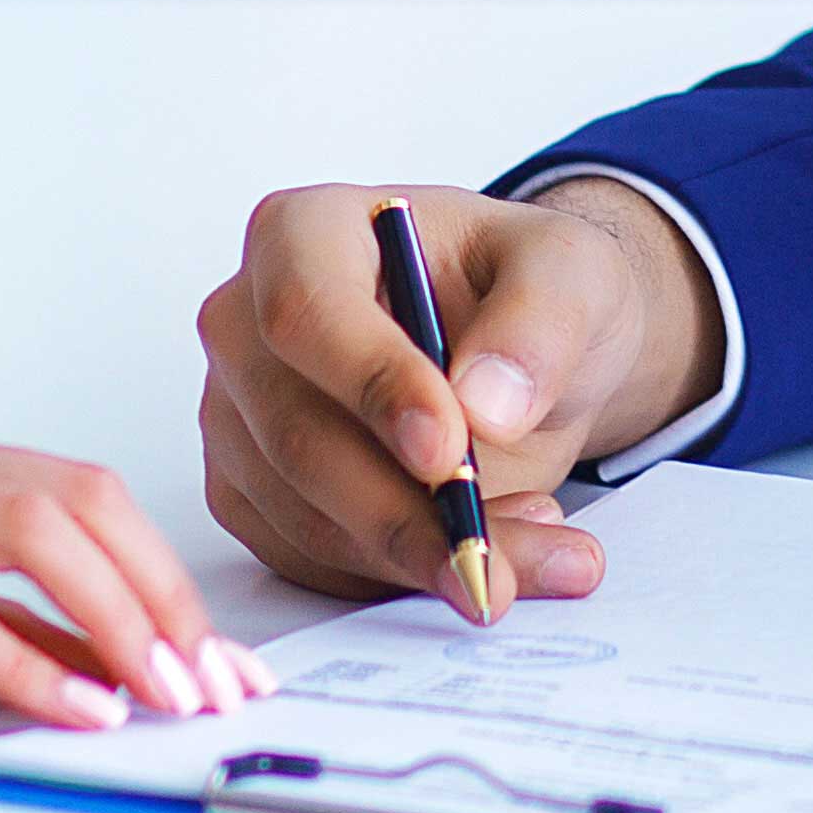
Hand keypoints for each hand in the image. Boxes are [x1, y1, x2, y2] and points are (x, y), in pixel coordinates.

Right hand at [0, 400, 263, 729]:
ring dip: (120, 622)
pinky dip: (29, 662)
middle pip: (81, 503)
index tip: (215, 656)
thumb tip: (95, 659)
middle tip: (217, 683)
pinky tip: (77, 707)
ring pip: (34, 536)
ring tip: (167, 694)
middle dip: (167, 597)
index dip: (163, 575)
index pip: (81, 494)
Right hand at [193, 180, 721, 618]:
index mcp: (303, 233)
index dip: (372, 385)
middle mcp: (246, 325)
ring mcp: (239, 416)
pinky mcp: (253, 495)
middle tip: (497, 556)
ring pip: (307, 517)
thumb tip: (487, 405)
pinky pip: (313, 561)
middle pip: (296, 436)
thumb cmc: (526, 290)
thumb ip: (539, 324)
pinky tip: (488, 557)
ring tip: (541, 554)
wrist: (518, 354)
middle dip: (405, 513)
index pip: (306, 311)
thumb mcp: (572, 274)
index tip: (450, 451)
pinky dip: (403, 579)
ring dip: (423, 558)